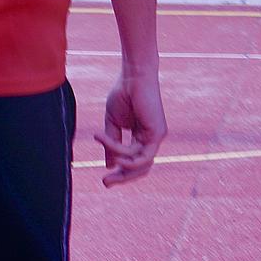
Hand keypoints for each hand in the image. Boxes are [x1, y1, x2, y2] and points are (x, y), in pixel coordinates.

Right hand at [95, 68, 165, 187]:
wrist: (132, 77)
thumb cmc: (123, 94)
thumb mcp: (112, 123)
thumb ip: (112, 143)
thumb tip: (109, 165)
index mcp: (141, 138)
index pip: (133, 162)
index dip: (120, 173)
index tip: (104, 178)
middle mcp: (151, 140)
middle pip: (141, 169)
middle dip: (123, 178)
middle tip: (105, 183)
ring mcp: (157, 138)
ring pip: (140, 163)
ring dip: (119, 161)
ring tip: (103, 150)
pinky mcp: (158, 134)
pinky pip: (142, 154)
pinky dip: (127, 156)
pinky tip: (116, 156)